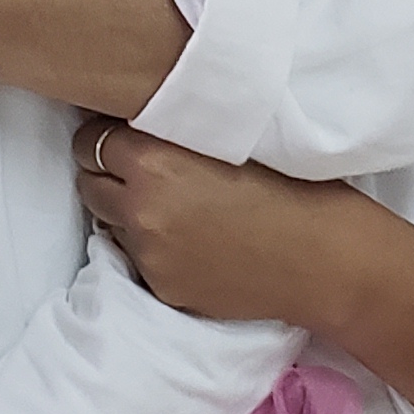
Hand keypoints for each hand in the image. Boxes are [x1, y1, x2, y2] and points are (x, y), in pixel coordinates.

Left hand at [73, 116, 362, 324]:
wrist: (325, 259)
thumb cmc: (292, 188)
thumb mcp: (227, 140)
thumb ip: (174, 135)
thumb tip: (138, 127)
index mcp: (154, 160)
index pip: (89, 141)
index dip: (106, 138)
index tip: (125, 140)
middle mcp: (140, 208)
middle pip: (89, 184)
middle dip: (110, 176)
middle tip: (145, 173)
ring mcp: (148, 253)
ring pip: (110, 224)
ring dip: (129, 214)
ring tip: (175, 209)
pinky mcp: (162, 287)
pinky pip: (138, 259)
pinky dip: (155, 249)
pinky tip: (194, 242)